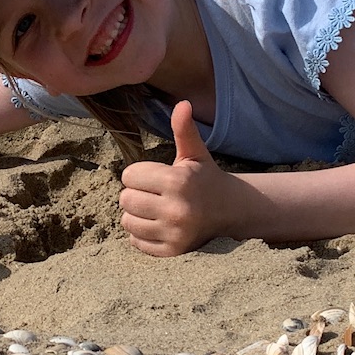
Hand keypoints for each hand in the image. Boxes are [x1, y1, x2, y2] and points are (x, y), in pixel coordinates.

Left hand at [118, 102, 236, 256]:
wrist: (229, 211)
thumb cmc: (204, 178)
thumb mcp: (195, 153)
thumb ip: (184, 129)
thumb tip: (183, 103)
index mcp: (178, 181)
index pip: (129, 176)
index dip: (139, 174)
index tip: (154, 178)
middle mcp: (176, 209)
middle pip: (125, 199)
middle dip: (135, 194)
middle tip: (153, 194)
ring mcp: (174, 233)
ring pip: (127, 221)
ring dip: (135, 214)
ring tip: (153, 210)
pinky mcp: (172, 251)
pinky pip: (135, 242)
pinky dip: (141, 235)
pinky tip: (157, 225)